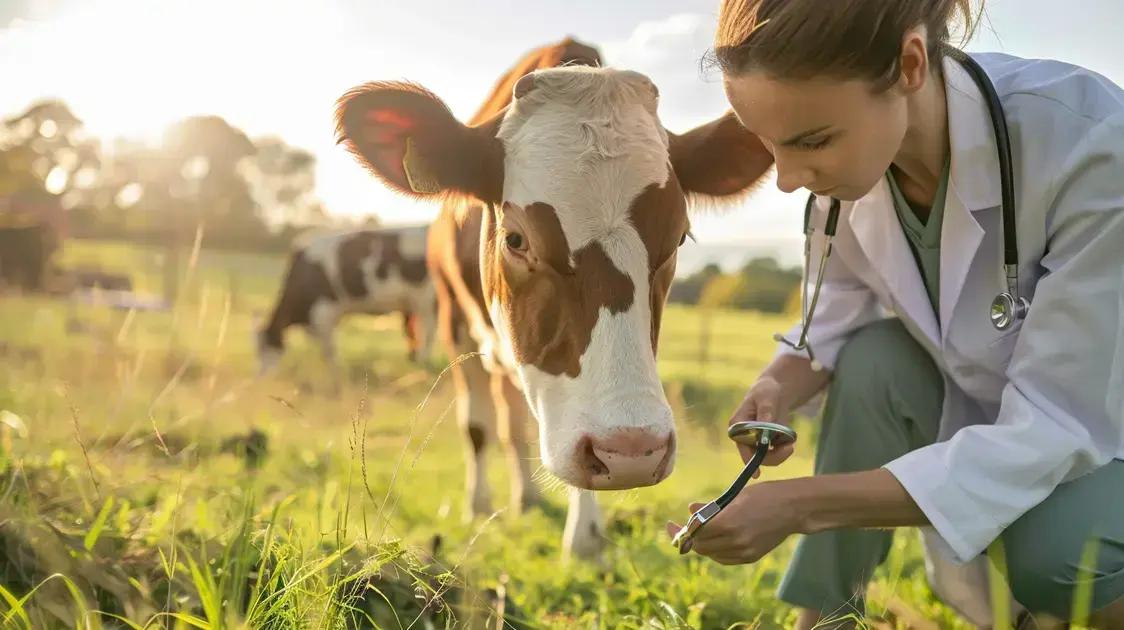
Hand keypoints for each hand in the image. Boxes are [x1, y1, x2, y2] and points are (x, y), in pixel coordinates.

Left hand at [665, 481, 798, 564]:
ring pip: (711, 554)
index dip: (679, 530)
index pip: (694, 533)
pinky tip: (716, 539)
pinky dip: (716, 550)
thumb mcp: (734, 496)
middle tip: (682, 527)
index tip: (670, 525)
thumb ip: (710, 507)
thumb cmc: (763, 495)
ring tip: (700, 531)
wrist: (793, 508)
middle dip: (689, 538)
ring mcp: (744, 551)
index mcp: (728, 522)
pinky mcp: (750, 557)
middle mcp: (735, 540)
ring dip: (702, 544)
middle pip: (700, 547)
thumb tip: (689, 510)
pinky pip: (724, 558)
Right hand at [728, 377, 794, 467]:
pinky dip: (784, 449)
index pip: (741, 443)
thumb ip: (766, 411)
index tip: (756, 473)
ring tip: (791, 441)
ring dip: (780, 453)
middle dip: (772, 455)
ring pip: (766, 458)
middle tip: (790, 448)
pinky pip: (775, 454)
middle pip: (754, 456)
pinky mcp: (765, 445)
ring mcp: (754, 443)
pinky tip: (790, 439)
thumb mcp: (767, 397)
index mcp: (737, 424)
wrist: (775, 393)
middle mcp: (743, 437)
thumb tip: (765, 426)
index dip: (748, 458)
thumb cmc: (766, 391)